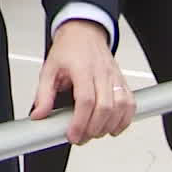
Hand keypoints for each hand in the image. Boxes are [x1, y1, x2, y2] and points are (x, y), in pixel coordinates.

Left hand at [29, 19, 134, 144]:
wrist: (84, 33)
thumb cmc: (68, 50)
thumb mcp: (49, 69)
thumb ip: (43, 94)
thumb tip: (40, 115)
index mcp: (82, 69)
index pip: (86, 100)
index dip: (80, 122)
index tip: (73, 135)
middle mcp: (102, 73)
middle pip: (105, 107)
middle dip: (93, 128)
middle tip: (81, 137)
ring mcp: (115, 77)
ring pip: (121, 107)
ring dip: (109, 126)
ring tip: (94, 133)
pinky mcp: (123, 82)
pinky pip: (130, 104)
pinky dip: (124, 119)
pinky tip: (113, 127)